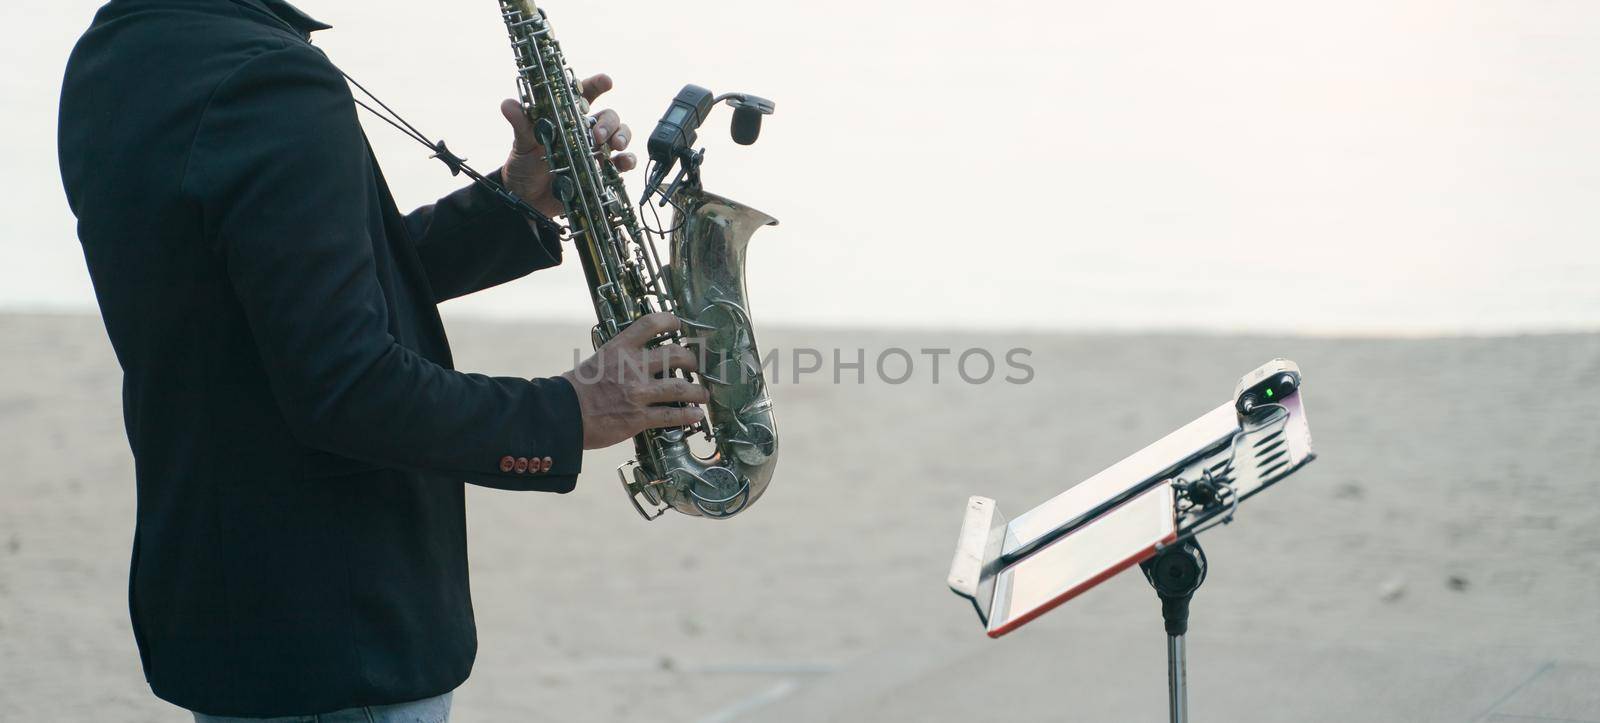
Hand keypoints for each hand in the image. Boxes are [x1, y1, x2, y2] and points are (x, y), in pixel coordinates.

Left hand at [499, 73, 638, 217]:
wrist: (527, 198)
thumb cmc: (524, 164)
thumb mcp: (522, 142)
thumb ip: (520, 123)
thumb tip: (508, 104)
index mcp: (567, 118)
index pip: (585, 94)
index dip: (597, 85)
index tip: (606, 82)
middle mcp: (585, 131)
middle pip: (609, 116)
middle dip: (609, 122)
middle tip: (597, 135)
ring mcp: (596, 151)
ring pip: (621, 135)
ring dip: (622, 137)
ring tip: (614, 146)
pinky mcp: (602, 172)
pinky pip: (623, 162)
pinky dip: (628, 161)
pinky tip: (623, 163)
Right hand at [562, 313, 708, 449]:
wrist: (562, 414)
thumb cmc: (577, 389)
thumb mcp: (599, 360)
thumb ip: (621, 356)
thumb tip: (640, 357)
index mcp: (620, 348)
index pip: (651, 323)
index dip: (670, 321)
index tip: (679, 324)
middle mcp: (633, 366)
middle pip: (675, 355)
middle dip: (692, 360)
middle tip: (696, 366)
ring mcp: (638, 392)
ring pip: (680, 387)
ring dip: (698, 392)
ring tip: (704, 394)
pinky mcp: (639, 417)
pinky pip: (671, 415)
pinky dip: (687, 415)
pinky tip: (696, 415)